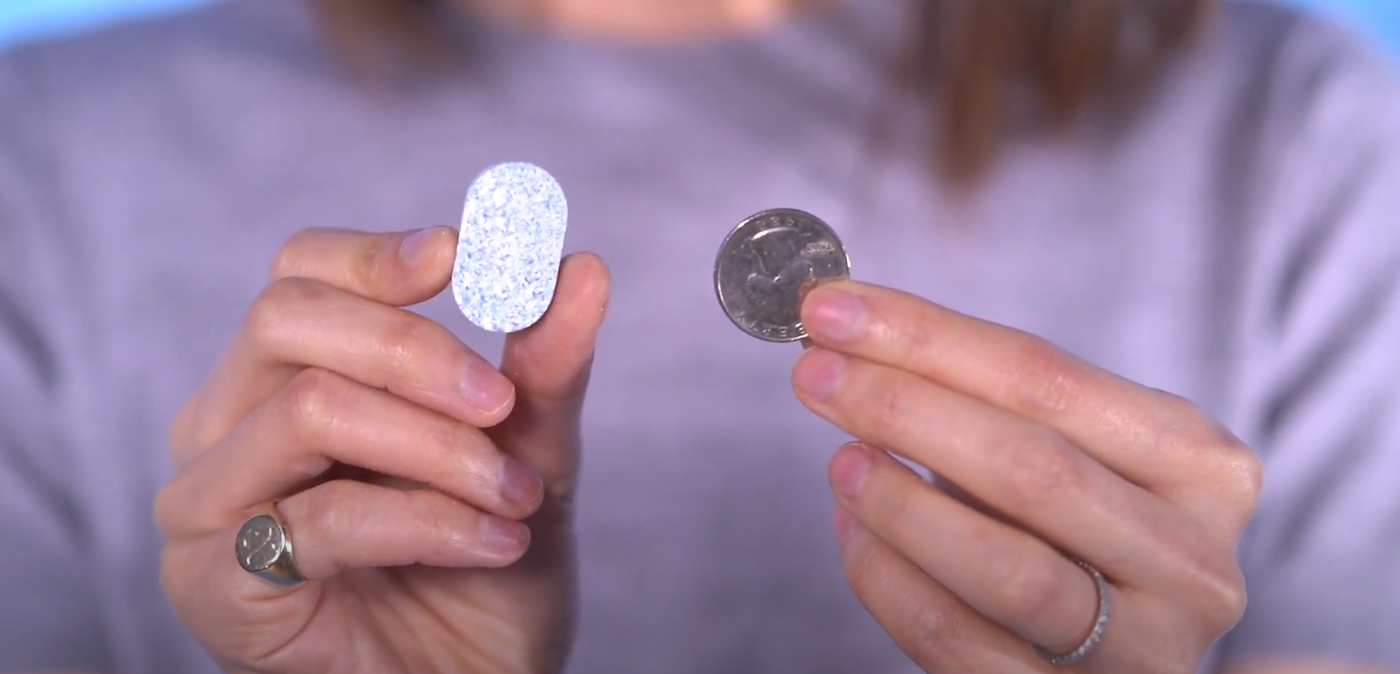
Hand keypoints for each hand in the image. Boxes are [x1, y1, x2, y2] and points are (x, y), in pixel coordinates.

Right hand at [156, 227, 609, 673]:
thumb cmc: (483, 574)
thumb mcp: (527, 457)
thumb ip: (544, 367)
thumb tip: (580, 267)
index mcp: (287, 378)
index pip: (300, 274)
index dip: (376, 255)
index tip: (463, 257)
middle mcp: (226, 424)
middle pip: (286, 317)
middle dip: (414, 349)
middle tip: (501, 404)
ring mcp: (207, 501)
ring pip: (308, 406)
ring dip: (438, 448)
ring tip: (517, 497)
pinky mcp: (213, 579)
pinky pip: (323, 516)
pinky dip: (429, 523)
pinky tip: (494, 544)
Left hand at [791, 281, 1261, 673]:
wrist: (1118, 655)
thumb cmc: (1078, 527)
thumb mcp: (1064, 448)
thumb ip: (980, 396)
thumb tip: (846, 330)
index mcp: (1202, 466)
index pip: (1048, 379)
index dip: (927, 337)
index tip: (832, 307)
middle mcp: (1192, 561)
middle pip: (1031, 467)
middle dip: (903, 407)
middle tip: (816, 373)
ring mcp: (1145, 648)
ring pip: (1006, 569)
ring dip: (900, 503)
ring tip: (840, 461)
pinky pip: (958, 640)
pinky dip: (888, 581)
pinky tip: (854, 534)